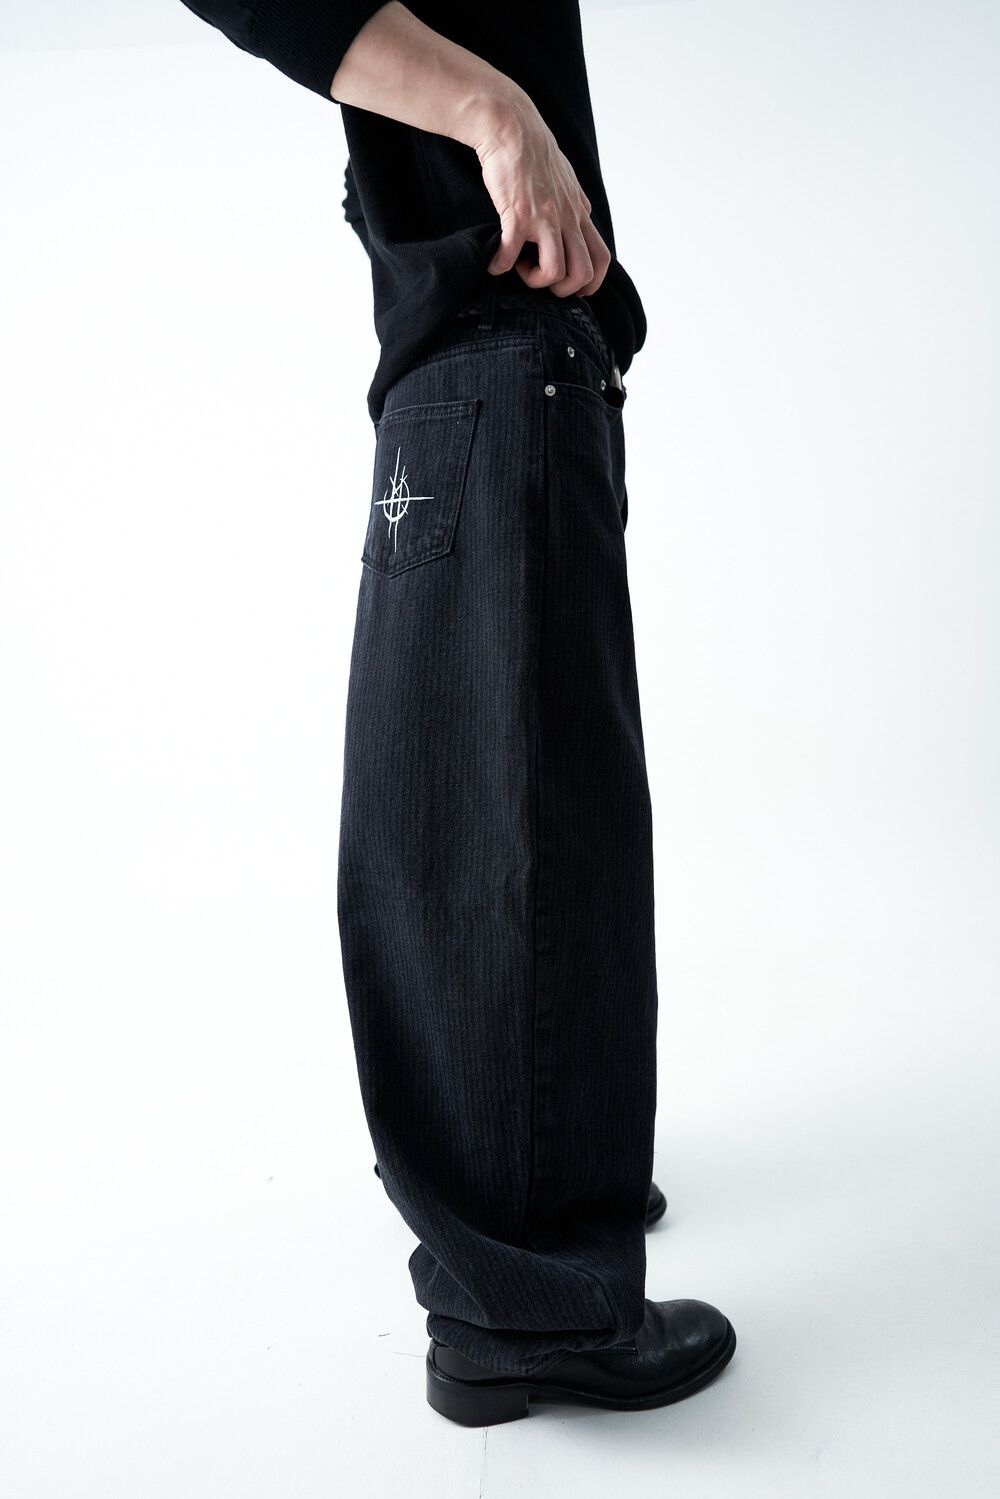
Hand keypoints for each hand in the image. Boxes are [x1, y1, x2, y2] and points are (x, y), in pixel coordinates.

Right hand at [473, 97, 611, 298]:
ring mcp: (544, 217)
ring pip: (555, 271)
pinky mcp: (518, 214)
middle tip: (542, 278)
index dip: (589, 283)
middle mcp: (567, 218)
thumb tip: (582, 214)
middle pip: (583, 273)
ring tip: (519, 268)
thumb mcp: (566, 177)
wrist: (511, 126)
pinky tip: (493, 261)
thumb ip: (575, 201)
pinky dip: (499, 267)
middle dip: (563, 290)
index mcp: (579, 213)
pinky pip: (511, 257)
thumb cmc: (534, 151)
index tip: (567, 283)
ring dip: (534, 281)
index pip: (602, 259)